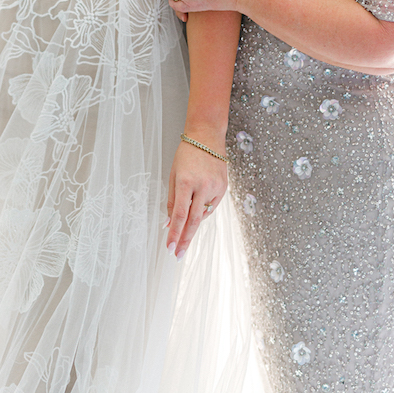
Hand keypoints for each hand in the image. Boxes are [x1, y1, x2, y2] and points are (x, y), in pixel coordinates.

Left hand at [165, 138, 226, 259]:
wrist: (207, 137)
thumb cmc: (187, 154)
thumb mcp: (173, 174)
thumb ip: (172, 200)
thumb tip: (169, 222)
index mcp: (186, 182)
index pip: (179, 214)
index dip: (174, 234)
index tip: (170, 248)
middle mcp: (202, 186)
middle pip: (193, 221)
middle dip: (185, 240)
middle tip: (178, 255)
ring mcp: (215, 187)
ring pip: (203, 215)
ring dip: (192, 225)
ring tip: (184, 230)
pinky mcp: (224, 188)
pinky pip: (211, 207)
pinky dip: (202, 211)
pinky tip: (197, 208)